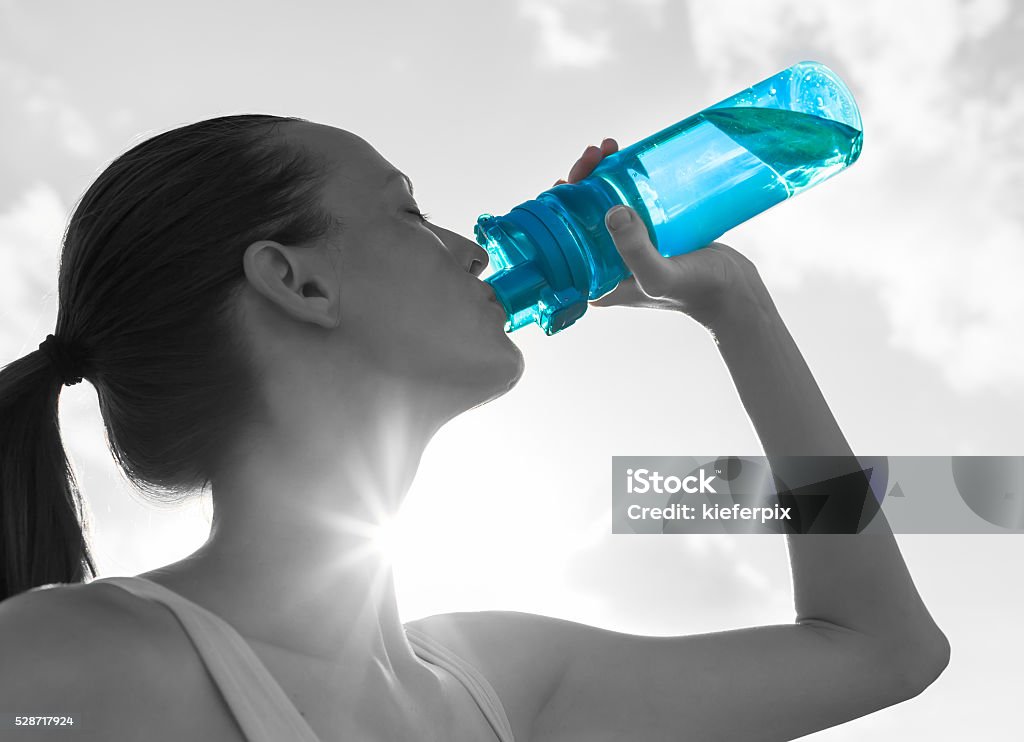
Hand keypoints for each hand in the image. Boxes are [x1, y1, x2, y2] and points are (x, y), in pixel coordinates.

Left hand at [557, 138, 770, 329]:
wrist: (735, 293)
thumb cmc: (697, 291)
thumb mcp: (662, 275)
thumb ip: (636, 251)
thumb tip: (612, 212)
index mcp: (595, 281)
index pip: (562, 239)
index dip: (559, 206)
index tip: (570, 177)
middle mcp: (604, 266)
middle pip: (579, 216)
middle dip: (581, 180)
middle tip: (596, 153)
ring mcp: (624, 250)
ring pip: (601, 205)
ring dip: (600, 175)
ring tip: (609, 148)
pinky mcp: (646, 235)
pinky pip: (625, 202)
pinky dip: (621, 179)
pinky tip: (625, 158)